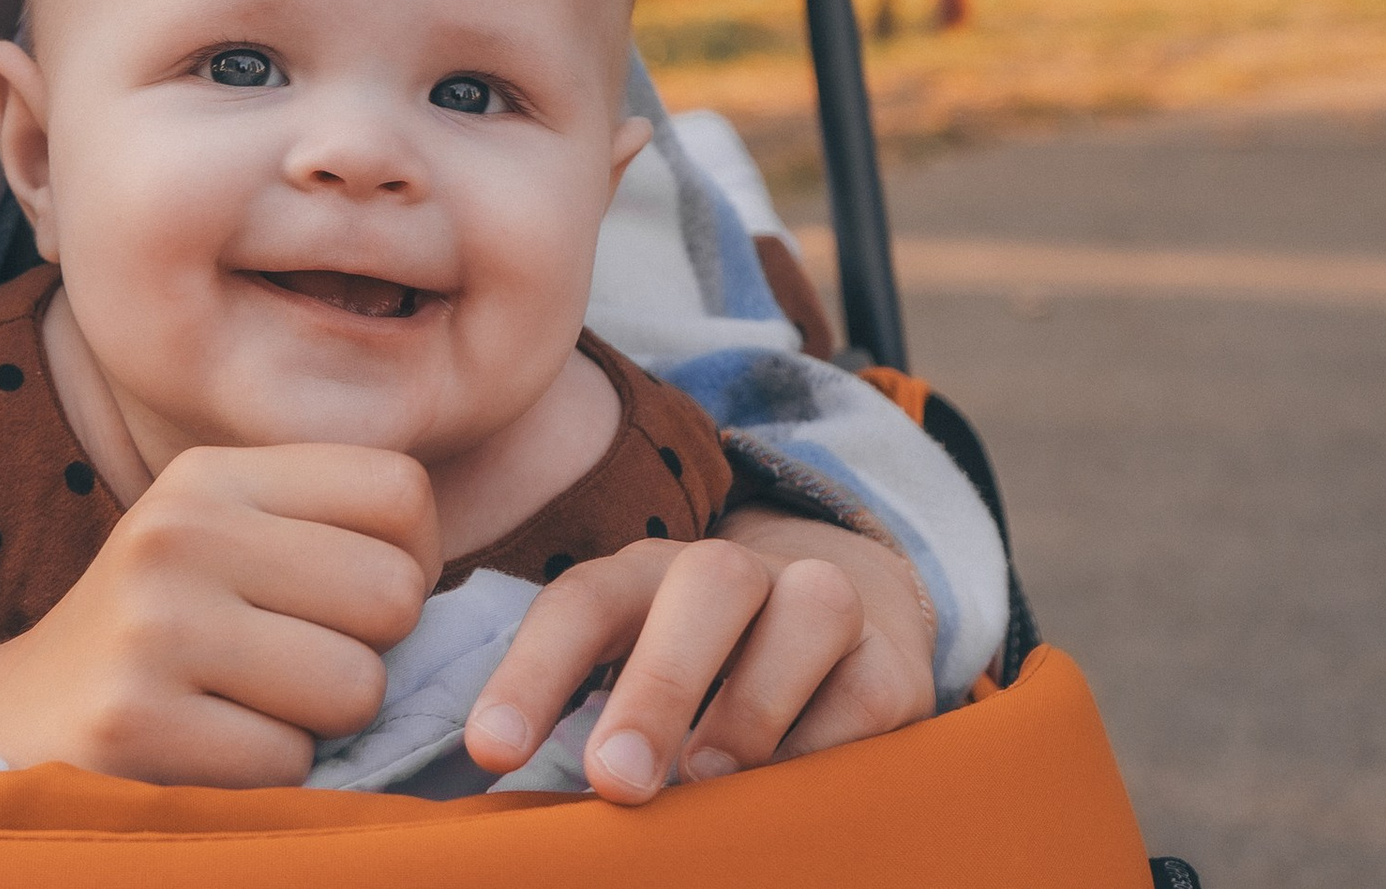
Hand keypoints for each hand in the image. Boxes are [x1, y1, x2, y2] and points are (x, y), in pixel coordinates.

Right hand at [0, 443, 440, 785]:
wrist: (7, 723)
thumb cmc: (158, 636)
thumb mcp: (224, 546)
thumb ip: (327, 537)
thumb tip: (452, 588)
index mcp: (213, 474)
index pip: (400, 489)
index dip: (413, 562)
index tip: (356, 602)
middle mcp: (181, 528)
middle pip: (392, 593)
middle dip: (369, 654)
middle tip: (295, 669)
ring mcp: (154, 623)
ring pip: (355, 686)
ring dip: (320, 725)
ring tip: (245, 709)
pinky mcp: (134, 722)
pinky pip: (289, 762)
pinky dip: (267, 778)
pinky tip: (204, 751)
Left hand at [462, 507, 934, 804]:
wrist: (844, 621)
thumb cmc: (707, 676)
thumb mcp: (637, 678)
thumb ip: (595, 726)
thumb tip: (536, 811)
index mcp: (648, 577)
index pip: (583, 602)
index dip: (531, 674)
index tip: (492, 753)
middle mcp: (735, 575)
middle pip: (703, 585)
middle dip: (657, 681)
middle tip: (614, 779)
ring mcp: (822, 605)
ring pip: (807, 609)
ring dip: (754, 700)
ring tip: (707, 776)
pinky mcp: (893, 663)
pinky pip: (871, 690)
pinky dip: (831, 743)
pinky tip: (797, 794)